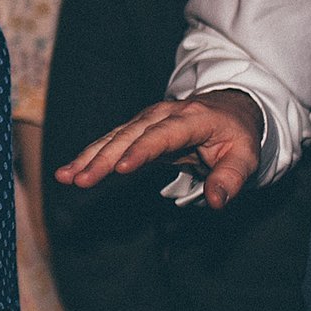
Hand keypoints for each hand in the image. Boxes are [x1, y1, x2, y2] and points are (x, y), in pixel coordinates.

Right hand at [53, 89, 265, 208]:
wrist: (229, 107)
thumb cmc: (237, 135)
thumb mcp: (246, 157)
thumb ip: (231, 179)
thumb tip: (216, 202)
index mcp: (192, 118)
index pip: (164, 135)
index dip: (142, 151)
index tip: (121, 169)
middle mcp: (164, 114)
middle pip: (129, 136)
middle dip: (103, 158)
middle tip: (81, 180)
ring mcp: (147, 119)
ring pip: (114, 137)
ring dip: (88, 157)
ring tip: (65, 176)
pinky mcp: (137, 128)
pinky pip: (110, 141)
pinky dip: (89, 155)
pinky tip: (70, 170)